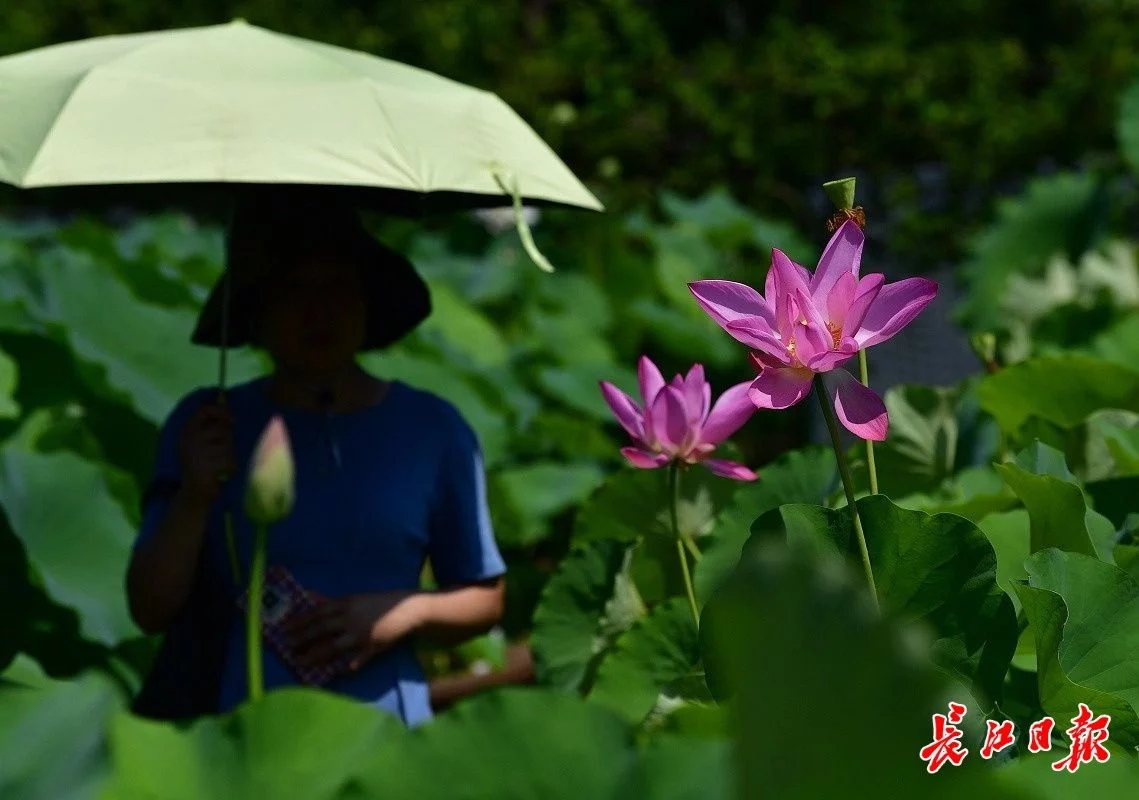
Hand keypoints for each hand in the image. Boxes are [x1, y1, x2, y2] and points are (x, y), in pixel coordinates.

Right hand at [177, 402, 235, 504]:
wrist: (194, 494)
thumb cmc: (204, 464)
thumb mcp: (203, 443)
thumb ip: (212, 426)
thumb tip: (227, 403)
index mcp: (186, 432)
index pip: (203, 411)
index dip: (221, 411)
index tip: (232, 419)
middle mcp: (188, 441)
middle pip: (223, 431)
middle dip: (229, 442)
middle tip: (220, 455)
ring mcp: (195, 455)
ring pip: (228, 447)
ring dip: (230, 457)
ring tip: (220, 466)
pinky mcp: (204, 469)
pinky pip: (230, 461)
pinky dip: (231, 469)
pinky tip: (222, 475)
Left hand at [284, 591, 425, 671]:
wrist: (407, 608)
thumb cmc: (379, 602)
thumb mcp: (356, 598)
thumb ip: (334, 602)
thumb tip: (309, 596)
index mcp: (346, 603)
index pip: (318, 612)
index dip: (300, 621)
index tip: (285, 628)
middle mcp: (351, 618)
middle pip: (322, 629)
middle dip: (303, 638)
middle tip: (288, 647)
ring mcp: (361, 633)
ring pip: (334, 647)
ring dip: (316, 655)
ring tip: (302, 662)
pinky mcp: (373, 646)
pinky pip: (357, 660)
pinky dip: (348, 667)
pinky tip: (337, 674)